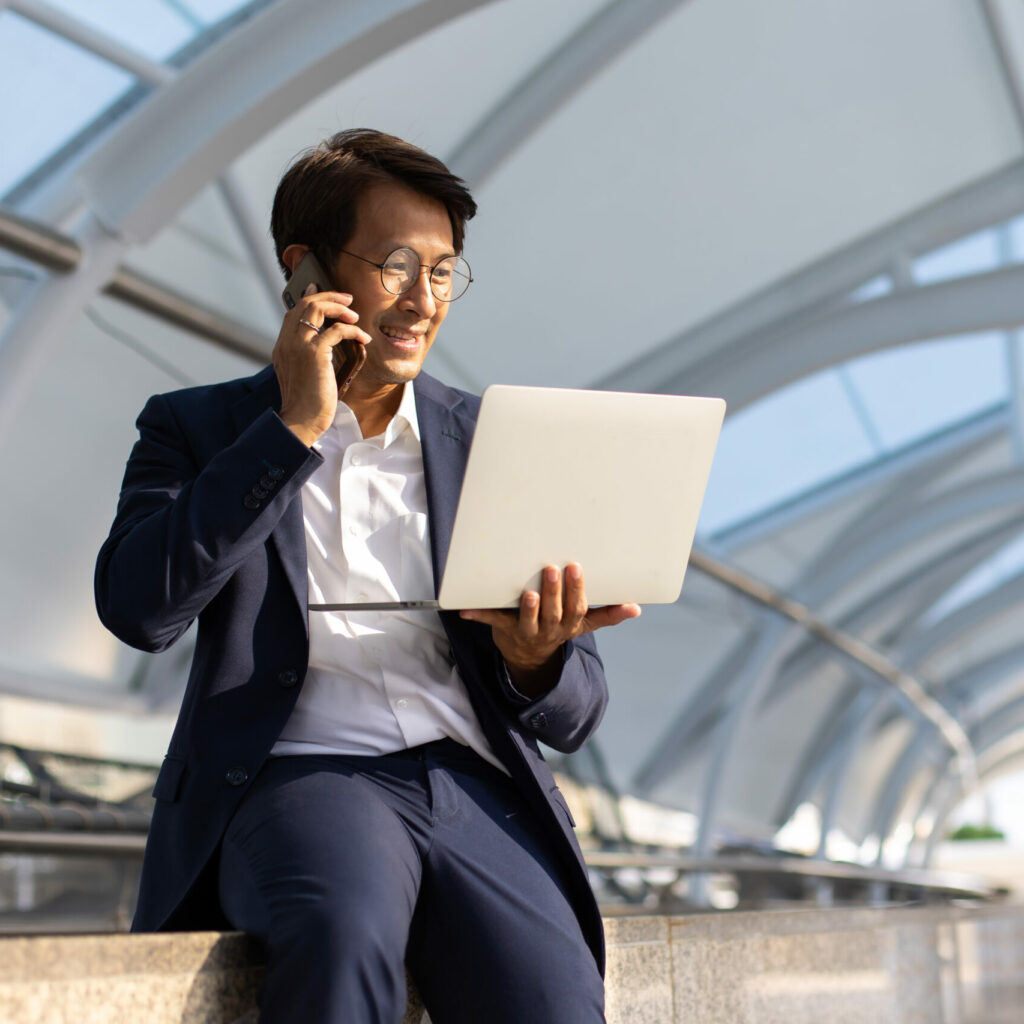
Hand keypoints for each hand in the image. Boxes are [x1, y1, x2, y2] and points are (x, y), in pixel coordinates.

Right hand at [273, 284, 371, 446]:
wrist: (302, 420)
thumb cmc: (306, 403)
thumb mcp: (302, 375)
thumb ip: (306, 357)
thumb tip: (324, 348)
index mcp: (282, 346)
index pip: (294, 312)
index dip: (310, 298)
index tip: (322, 291)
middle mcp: (287, 341)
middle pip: (305, 304)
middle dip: (328, 296)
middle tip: (347, 299)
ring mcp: (299, 345)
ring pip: (317, 308)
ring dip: (340, 307)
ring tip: (355, 316)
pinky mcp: (315, 353)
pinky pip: (337, 330)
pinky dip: (353, 330)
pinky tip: (362, 339)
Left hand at [460, 563, 639, 696]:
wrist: (529, 656)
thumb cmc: (557, 627)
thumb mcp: (583, 624)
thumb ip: (607, 615)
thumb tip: (636, 608)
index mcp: (568, 625)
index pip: (576, 609)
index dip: (577, 591)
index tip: (576, 569)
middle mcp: (549, 630)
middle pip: (553, 613)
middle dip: (554, 592)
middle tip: (552, 569)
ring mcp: (525, 631)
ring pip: (528, 621)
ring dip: (528, 608)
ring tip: (528, 593)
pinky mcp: (504, 629)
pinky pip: (492, 621)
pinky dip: (479, 614)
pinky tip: (465, 609)